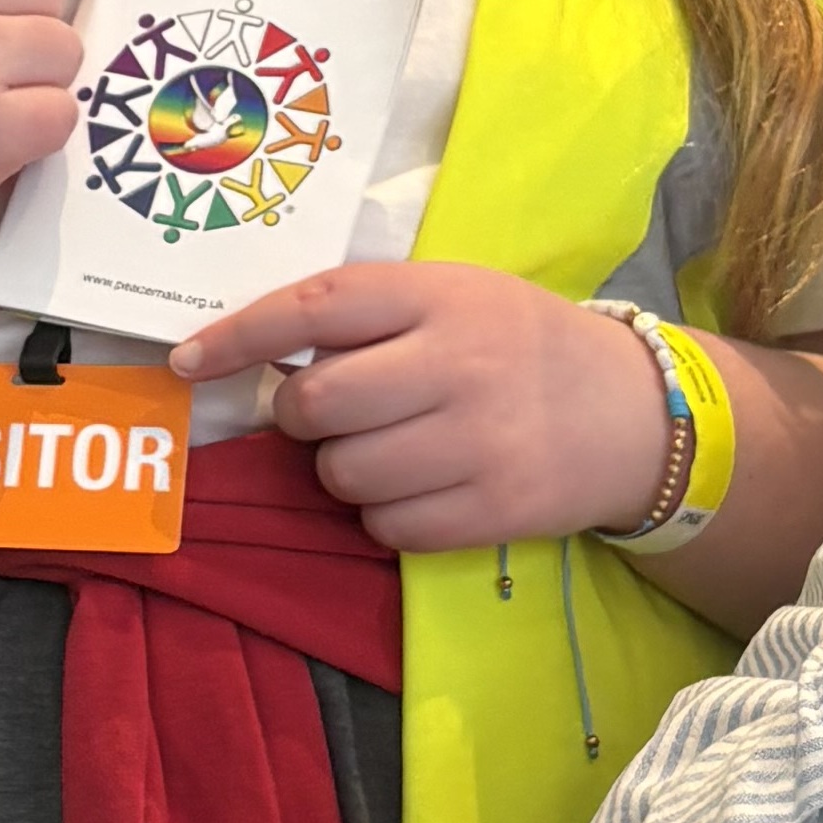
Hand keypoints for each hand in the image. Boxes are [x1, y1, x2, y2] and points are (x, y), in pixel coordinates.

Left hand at [189, 260, 671, 554]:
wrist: (634, 413)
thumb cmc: (520, 346)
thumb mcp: (457, 295)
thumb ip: (373, 314)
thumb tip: (264, 355)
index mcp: (440, 296)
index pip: (315, 308)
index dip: (240, 335)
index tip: (188, 361)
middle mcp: (457, 364)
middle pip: (316, 403)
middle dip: (302, 416)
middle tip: (334, 412)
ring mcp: (478, 441)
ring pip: (342, 474)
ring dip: (343, 470)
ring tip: (392, 449)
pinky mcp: (493, 510)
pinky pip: (386, 527)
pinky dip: (385, 515)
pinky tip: (423, 487)